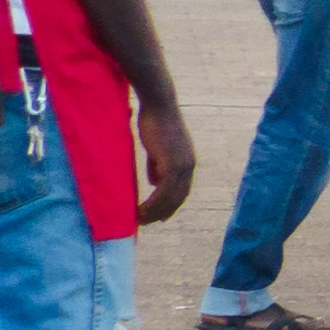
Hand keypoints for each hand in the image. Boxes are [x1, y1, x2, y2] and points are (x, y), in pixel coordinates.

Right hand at [133, 88, 199, 229]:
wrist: (159, 106)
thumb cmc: (156, 122)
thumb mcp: (157, 148)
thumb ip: (158, 165)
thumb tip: (154, 182)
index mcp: (187, 163)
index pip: (181, 191)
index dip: (171, 205)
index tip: (160, 217)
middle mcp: (188, 167)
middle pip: (177, 198)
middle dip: (162, 213)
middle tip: (147, 223)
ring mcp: (182, 166)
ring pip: (169, 198)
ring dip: (155, 212)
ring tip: (141, 220)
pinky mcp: (172, 164)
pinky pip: (162, 191)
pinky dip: (152, 203)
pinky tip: (141, 209)